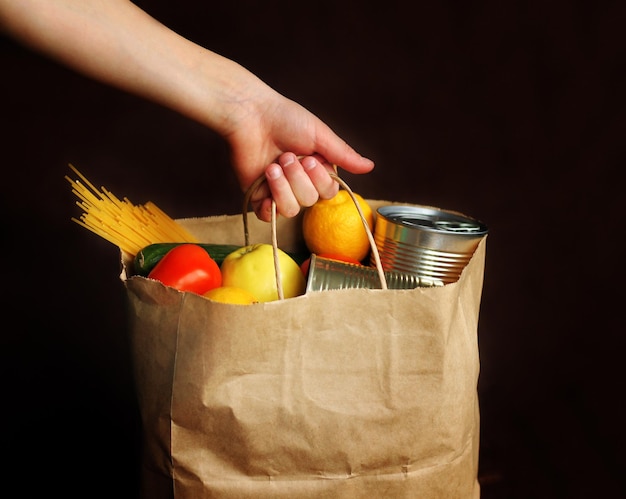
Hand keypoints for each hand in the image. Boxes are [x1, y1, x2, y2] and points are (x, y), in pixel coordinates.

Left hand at [225, 88, 374, 220]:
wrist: (250, 116)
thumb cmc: (285, 118)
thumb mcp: (320, 135)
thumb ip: (343, 155)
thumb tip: (370, 166)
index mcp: (316, 169)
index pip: (328, 191)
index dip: (320, 179)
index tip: (309, 158)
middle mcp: (299, 182)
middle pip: (310, 200)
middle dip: (298, 178)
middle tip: (287, 156)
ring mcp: (278, 191)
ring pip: (291, 210)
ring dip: (283, 186)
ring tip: (273, 165)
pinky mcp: (258, 197)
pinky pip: (269, 216)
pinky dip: (269, 204)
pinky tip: (266, 184)